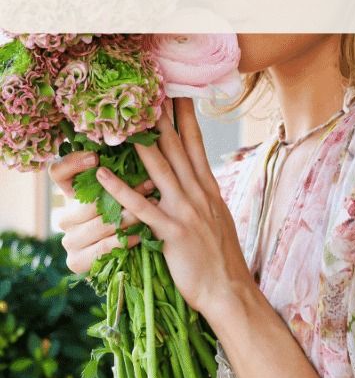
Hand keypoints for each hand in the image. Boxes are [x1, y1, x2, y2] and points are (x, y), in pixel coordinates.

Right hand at [49, 151, 154, 274]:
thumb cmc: (128, 222)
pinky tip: (140, 236)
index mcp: (70, 197)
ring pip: (98, 225)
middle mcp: (65, 217)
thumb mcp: (125, 197)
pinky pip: (101, 248)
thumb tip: (143, 150)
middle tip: (149, 185)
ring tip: (150, 209)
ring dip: (127, 217)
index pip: (58, 172)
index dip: (73, 163)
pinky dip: (122, 241)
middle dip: (122, 194)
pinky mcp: (75, 261)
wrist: (124, 263)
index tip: (95, 157)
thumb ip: (123, 178)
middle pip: (87, 202)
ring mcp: (69, 240)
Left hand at [94, 100, 254, 324]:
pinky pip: (141, 206)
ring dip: (140, 141)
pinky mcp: (172, 232)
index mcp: (209, 189)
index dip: (184, 115)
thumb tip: (198, 181)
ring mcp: (185, 211)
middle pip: (177, 146)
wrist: (230, 290)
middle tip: (147, 86)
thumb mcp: (219, 219)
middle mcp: (198, 193)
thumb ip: (206, 197)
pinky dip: (120, 188)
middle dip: (161, 115)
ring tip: (123, 118)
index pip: (195, 143)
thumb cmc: (222, 260)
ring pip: (160, 168)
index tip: (176, 90)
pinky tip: (102, 173)